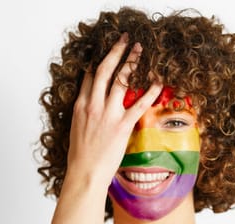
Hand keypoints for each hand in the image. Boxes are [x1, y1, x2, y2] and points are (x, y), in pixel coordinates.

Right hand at [64, 33, 162, 190]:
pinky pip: (139, 104)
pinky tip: (157, 81)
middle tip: (124, 40)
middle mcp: (93, 105)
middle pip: (104, 70)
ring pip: (120, 80)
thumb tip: (93, 109)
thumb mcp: (77, 129)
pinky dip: (150, 91)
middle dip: (115, 52)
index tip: (106, 53)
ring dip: (131, 62)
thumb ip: (85, 114)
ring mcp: (107, 114)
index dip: (98, 62)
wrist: (85, 173)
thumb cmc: (81, 156)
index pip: (88, 77)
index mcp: (80, 106)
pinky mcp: (122, 125)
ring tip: (139, 50)